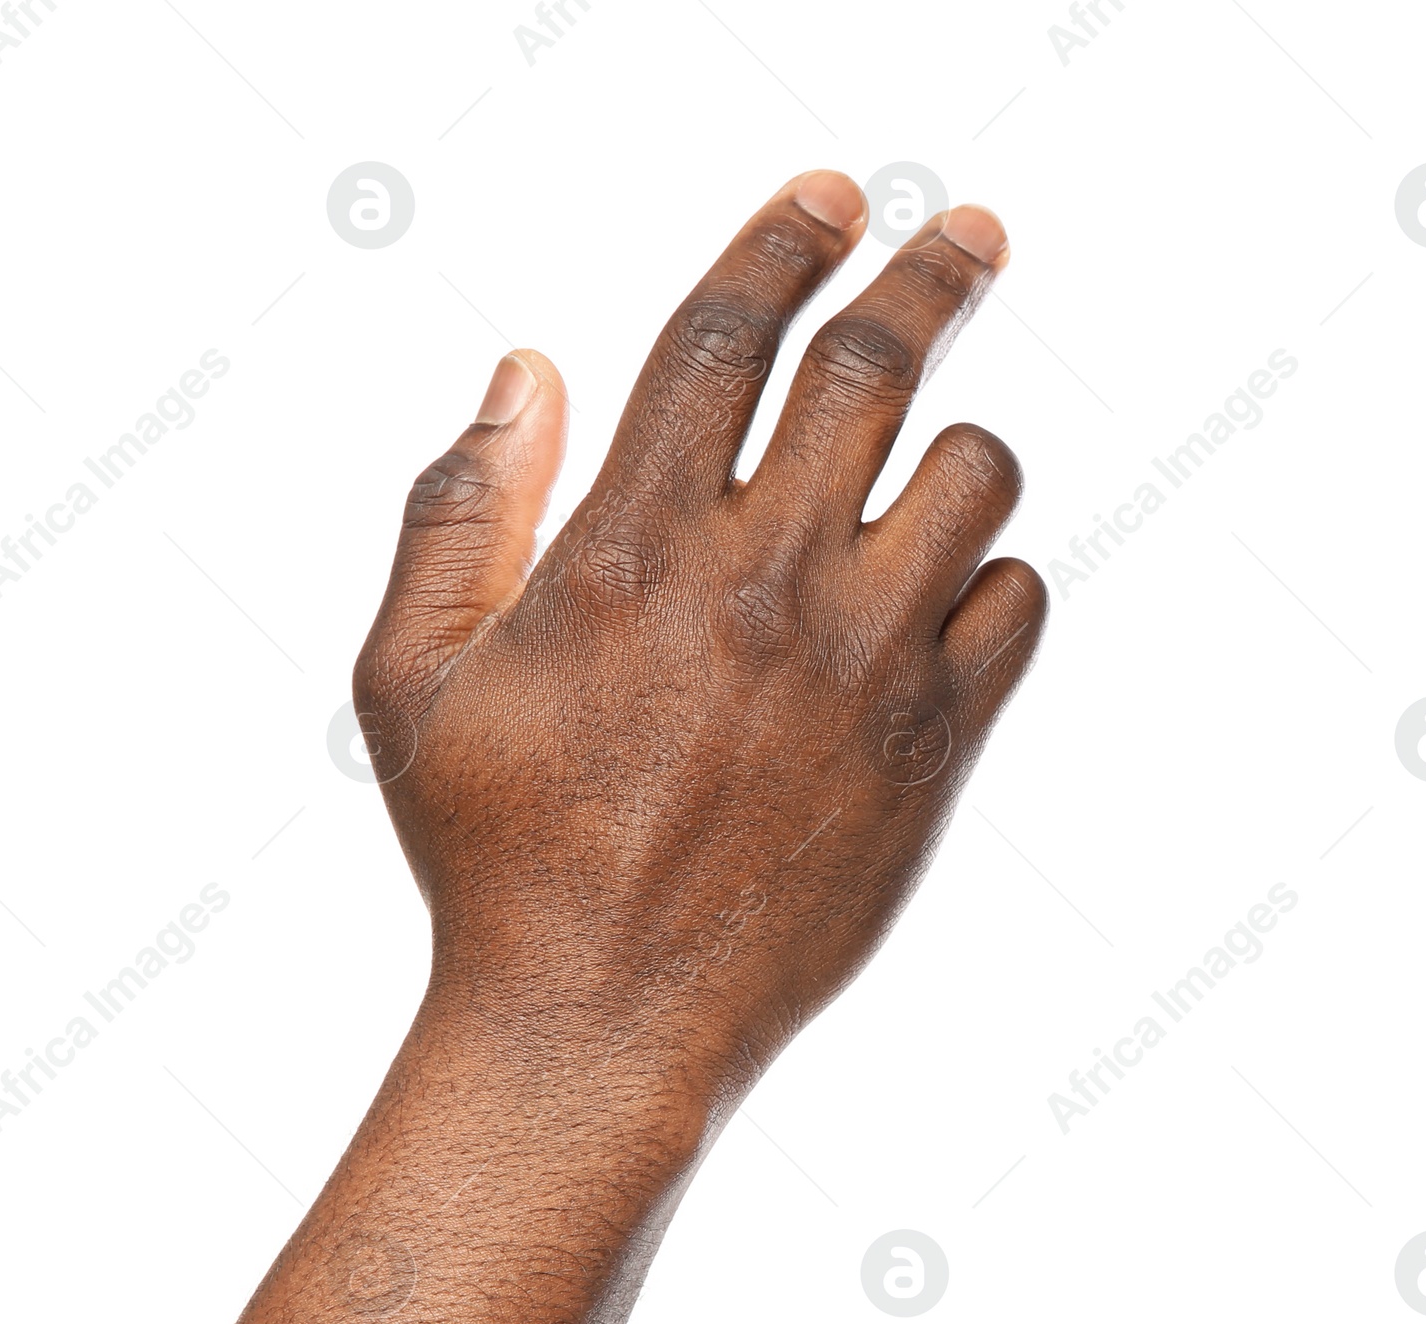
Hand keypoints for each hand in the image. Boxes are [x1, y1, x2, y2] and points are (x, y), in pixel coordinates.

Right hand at [356, 170, 1044, 1104]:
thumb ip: (458, 510)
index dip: (785, 240)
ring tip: (930, 472)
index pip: (728, 335)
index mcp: (631, 549)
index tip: (830, 197)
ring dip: (956, 450)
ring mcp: (860, 666)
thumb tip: (524, 373)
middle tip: (970, 236)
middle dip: (932, 272)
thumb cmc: (494, 860)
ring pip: (974, 475)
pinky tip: (937, 609)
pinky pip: (1015, 608)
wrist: (599, 1023)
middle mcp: (759, 585)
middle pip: (876, 364)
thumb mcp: (409, 681)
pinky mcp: (928, 750)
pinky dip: (992, 584)